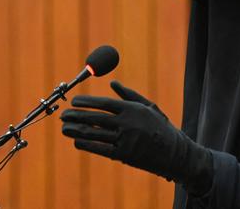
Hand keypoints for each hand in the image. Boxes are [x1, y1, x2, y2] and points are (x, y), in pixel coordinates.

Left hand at [60, 80, 212, 194]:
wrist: (176, 154)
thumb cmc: (161, 127)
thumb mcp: (148, 106)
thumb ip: (129, 95)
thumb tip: (113, 83)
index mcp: (132, 109)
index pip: (104, 104)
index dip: (87, 102)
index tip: (74, 101)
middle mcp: (127, 124)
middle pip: (96, 118)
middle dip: (76, 116)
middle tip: (63, 115)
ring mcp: (125, 140)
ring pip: (95, 134)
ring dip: (77, 131)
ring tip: (64, 128)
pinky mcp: (124, 155)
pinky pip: (101, 149)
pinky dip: (87, 145)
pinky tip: (76, 142)